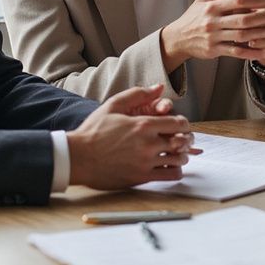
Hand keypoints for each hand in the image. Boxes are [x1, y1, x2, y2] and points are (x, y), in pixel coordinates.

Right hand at [67, 85, 194, 188]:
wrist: (78, 158)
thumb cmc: (94, 131)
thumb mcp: (113, 105)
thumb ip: (138, 94)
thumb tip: (158, 87)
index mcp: (143, 125)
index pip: (179, 123)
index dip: (184, 123)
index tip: (181, 125)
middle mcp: (148, 144)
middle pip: (182, 141)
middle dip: (187, 139)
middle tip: (184, 139)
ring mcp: (145, 162)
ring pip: (179, 159)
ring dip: (182, 155)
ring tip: (177, 153)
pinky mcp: (141, 178)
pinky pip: (169, 176)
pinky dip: (175, 171)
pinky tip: (170, 167)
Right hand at [160, 0, 264, 71]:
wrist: (177, 39)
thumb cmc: (194, 17)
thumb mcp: (204, 0)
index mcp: (212, 6)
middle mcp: (212, 21)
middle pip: (242, 19)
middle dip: (261, 18)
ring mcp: (213, 37)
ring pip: (241, 36)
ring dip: (259, 35)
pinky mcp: (214, 50)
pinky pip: (235, 52)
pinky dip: (249, 53)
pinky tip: (261, 52)